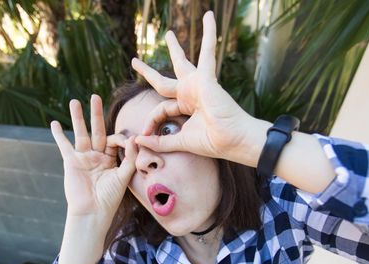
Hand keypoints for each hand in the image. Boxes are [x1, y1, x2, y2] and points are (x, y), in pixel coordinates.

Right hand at [51, 95, 136, 221]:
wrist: (92, 212)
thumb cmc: (109, 198)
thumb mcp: (123, 176)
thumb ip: (130, 158)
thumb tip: (134, 138)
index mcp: (110, 159)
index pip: (114, 140)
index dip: (122, 139)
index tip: (129, 143)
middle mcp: (96, 156)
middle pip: (97, 130)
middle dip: (96, 113)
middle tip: (95, 96)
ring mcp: (83, 158)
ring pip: (80, 133)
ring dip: (77, 117)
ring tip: (74, 101)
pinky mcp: (71, 162)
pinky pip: (64, 145)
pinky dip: (58, 135)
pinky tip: (54, 124)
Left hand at [131, 11, 255, 160]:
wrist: (233, 140)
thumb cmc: (212, 142)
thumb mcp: (180, 141)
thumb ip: (160, 142)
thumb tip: (138, 139)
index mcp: (185, 108)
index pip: (161, 109)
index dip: (151, 121)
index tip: (145, 134)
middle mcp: (190, 94)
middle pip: (164, 81)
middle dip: (149, 72)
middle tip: (135, 61)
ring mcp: (199, 85)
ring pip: (182, 62)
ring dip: (175, 47)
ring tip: (168, 34)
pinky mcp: (207, 78)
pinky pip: (208, 52)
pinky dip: (210, 34)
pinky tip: (209, 17)